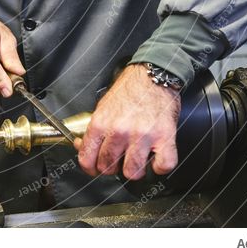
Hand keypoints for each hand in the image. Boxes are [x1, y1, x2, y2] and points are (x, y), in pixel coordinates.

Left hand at [74, 63, 180, 179]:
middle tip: (119, 158)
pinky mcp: (164, 137)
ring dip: (135, 169)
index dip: (90, 168)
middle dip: (113, 167)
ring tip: (138, 158)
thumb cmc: (130, 90)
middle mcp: (119, 131)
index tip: (94, 169)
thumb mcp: (103, 106)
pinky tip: (156, 157)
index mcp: (101, 123)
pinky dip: (160, 166)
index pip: (87, 159)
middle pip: (108, 168)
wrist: (153, 75)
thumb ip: (94, 129)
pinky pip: (162, 166)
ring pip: (132, 172)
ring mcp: (142, 135)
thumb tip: (82, 146)